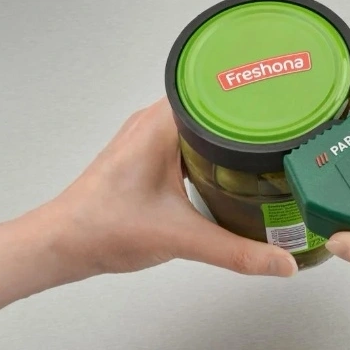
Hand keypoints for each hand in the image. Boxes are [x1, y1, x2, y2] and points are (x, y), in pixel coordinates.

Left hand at [42, 98, 297, 278]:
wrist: (61, 245)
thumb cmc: (103, 229)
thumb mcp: (182, 239)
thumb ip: (237, 252)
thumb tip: (283, 262)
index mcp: (160, 124)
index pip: (215, 86)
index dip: (251, 91)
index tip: (284, 97)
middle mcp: (154, 123)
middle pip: (214, 105)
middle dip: (250, 115)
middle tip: (288, 125)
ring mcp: (149, 139)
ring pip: (202, 125)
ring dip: (231, 135)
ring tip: (269, 145)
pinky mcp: (147, 158)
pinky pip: (190, 142)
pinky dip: (213, 152)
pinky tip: (234, 170)